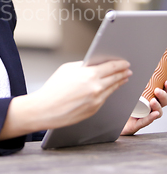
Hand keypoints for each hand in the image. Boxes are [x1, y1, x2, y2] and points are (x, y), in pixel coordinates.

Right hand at [0, 59, 131, 139]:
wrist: (46, 109)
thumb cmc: (53, 88)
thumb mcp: (67, 70)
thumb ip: (82, 66)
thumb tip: (93, 65)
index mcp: (89, 75)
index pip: (111, 67)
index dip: (120, 64)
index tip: (125, 63)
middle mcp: (96, 87)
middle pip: (115, 78)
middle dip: (122, 74)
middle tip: (127, 71)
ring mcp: (96, 100)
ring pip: (111, 89)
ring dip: (118, 83)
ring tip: (122, 79)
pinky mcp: (94, 110)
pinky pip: (104, 99)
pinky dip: (107, 93)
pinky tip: (109, 90)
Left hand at [121, 80, 166, 134]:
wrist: (116, 120)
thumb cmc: (124, 106)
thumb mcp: (129, 93)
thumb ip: (132, 83)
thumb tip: (131, 70)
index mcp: (150, 99)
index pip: (162, 94)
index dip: (166, 89)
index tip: (166, 82)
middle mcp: (150, 108)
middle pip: (163, 103)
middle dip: (163, 96)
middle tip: (157, 91)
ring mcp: (146, 116)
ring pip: (157, 112)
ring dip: (157, 106)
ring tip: (153, 101)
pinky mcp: (139, 124)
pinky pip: (147, 121)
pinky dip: (151, 117)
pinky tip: (154, 113)